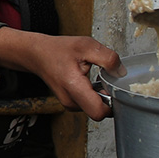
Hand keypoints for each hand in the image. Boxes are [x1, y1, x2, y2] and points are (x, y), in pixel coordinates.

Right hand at [0, 27, 119, 119]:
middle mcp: (70, 101)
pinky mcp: (70, 103)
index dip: (112, 103)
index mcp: (73, 86)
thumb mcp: (86, 45)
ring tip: (93, 78)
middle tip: (103, 80)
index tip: (113, 88)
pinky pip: (88, 104)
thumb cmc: (58, 50)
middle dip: (106, 97)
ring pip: (94, 108)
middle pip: (99, 111)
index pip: (99, 112)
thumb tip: (121, 73)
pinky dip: (92, 95)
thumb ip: (107, 58)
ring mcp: (69, 104)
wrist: (38, 54)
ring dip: (99, 95)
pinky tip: (88, 81)